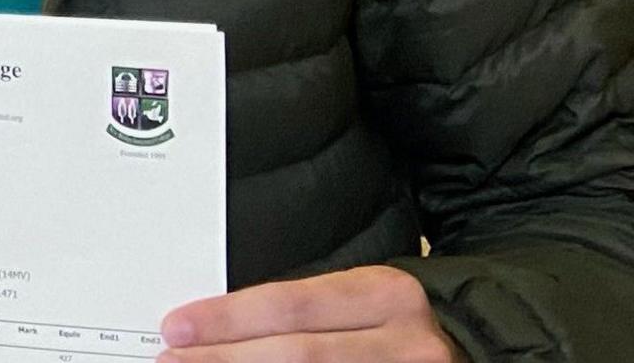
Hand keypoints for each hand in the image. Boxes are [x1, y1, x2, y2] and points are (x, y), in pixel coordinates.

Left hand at [158, 265, 455, 361]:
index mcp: (386, 296)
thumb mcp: (359, 300)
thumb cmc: (396, 324)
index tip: (175, 328)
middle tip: (172, 362)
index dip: (228, 321)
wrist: (481, 351)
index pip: (291, 307)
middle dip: (225, 362)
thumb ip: (301, 314)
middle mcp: (407, 345)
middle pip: (298, 356)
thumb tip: (213, 330)